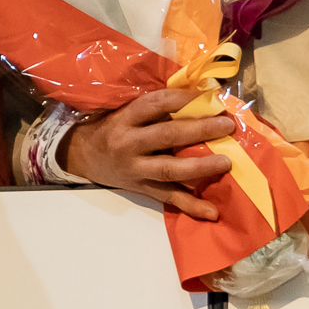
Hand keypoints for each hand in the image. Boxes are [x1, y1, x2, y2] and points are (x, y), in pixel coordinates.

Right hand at [60, 89, 239, 218]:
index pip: (156, 104)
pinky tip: (212, 211)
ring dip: (200, 167)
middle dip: (200, 130)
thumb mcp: (124, 112)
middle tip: (226, 126)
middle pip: (167, 136)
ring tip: (226, 163)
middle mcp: (128, 143)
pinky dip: (191, 206)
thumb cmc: (110, 128)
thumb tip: (198, 98)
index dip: (184, 99)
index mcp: (125, 118)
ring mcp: (135, 169)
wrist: (82, 157)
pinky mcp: (141, 189)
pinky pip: (168, 198)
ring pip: (169, 169)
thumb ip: (154, 109)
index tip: (210, 97)